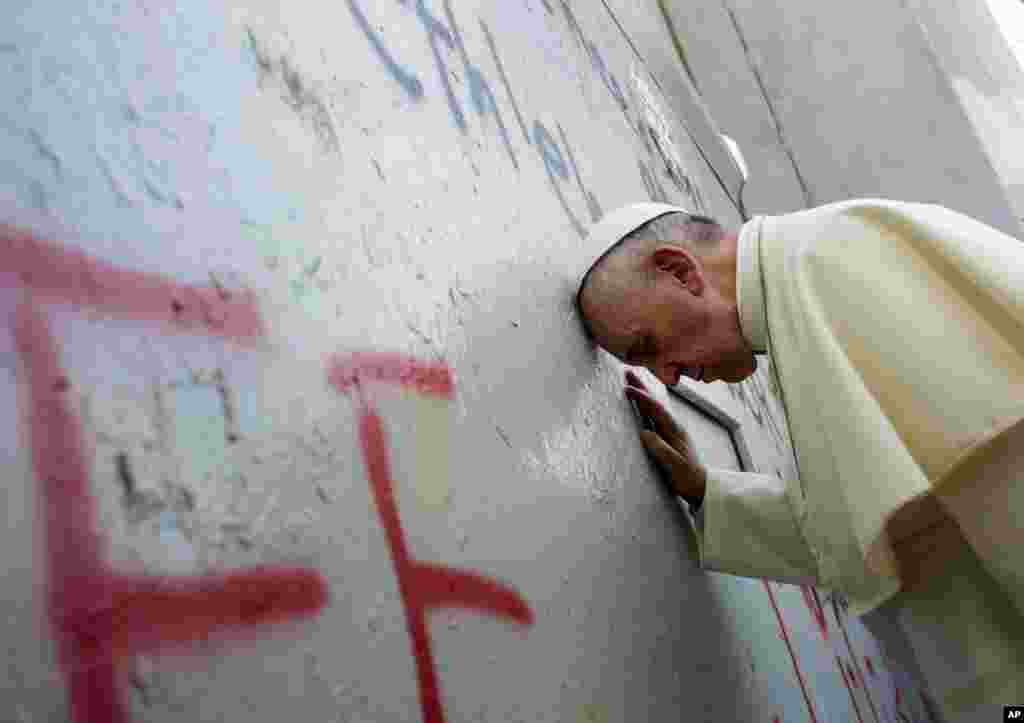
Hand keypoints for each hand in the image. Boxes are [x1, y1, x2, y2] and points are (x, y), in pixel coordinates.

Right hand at [624, 370, 706, 500]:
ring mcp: (671, 431)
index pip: (656, 410)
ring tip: (630, 382)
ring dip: (642, 394)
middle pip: (655, 403)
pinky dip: (645, 406)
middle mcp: (673, 427)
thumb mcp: (675, 466)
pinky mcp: (668, 437)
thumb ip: (661, 449)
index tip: (627, 388)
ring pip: (654, 408)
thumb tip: (644, 433)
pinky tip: (641, 404)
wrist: (700, 486)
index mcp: (675, 431)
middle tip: (627, 372)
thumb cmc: (687, 478)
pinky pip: (654, 417)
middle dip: (641, 387)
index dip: (642, 398)